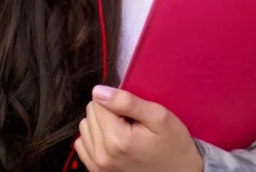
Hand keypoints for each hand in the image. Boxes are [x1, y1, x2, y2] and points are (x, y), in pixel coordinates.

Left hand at [74, 85, 203, 171]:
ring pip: (85, 127)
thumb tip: (98, 91)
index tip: (133, 113)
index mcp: (117, 139)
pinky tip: (112, 141)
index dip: (117, 102)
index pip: (98, 101)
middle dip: (109, 112)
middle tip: (131, 123)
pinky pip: (82, 144)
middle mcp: (102, 155)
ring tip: (123, 132)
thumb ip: (127, 102)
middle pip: (91, 113)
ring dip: (101, 125)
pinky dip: (95, 138)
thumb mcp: (158, 117)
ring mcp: (98, 166)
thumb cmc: (172, 144)